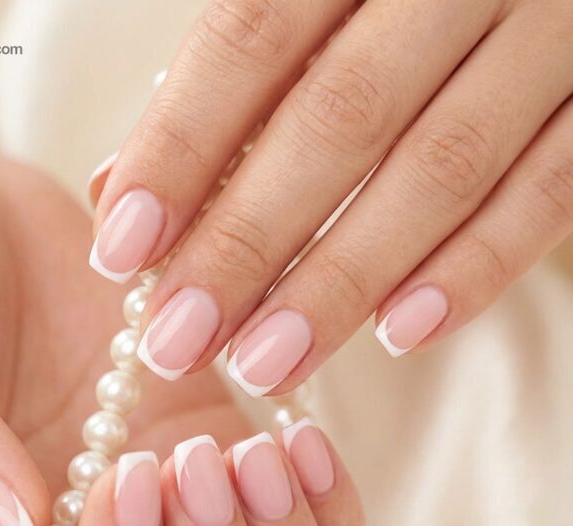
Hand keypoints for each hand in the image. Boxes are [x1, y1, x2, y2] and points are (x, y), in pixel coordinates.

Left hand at [90, 0, 572, 393]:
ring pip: (441, 167)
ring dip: (342, 282)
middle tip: (178, 341)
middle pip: (339, 119)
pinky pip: (549, 193)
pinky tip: (399, 336)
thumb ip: (223, 89)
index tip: (121, 254)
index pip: (250, 38)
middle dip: (248, 244)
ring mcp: (552, 31)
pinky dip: (475, 270)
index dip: (180, 150)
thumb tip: (123, 188)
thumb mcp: (308, 3)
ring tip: (264, 364)